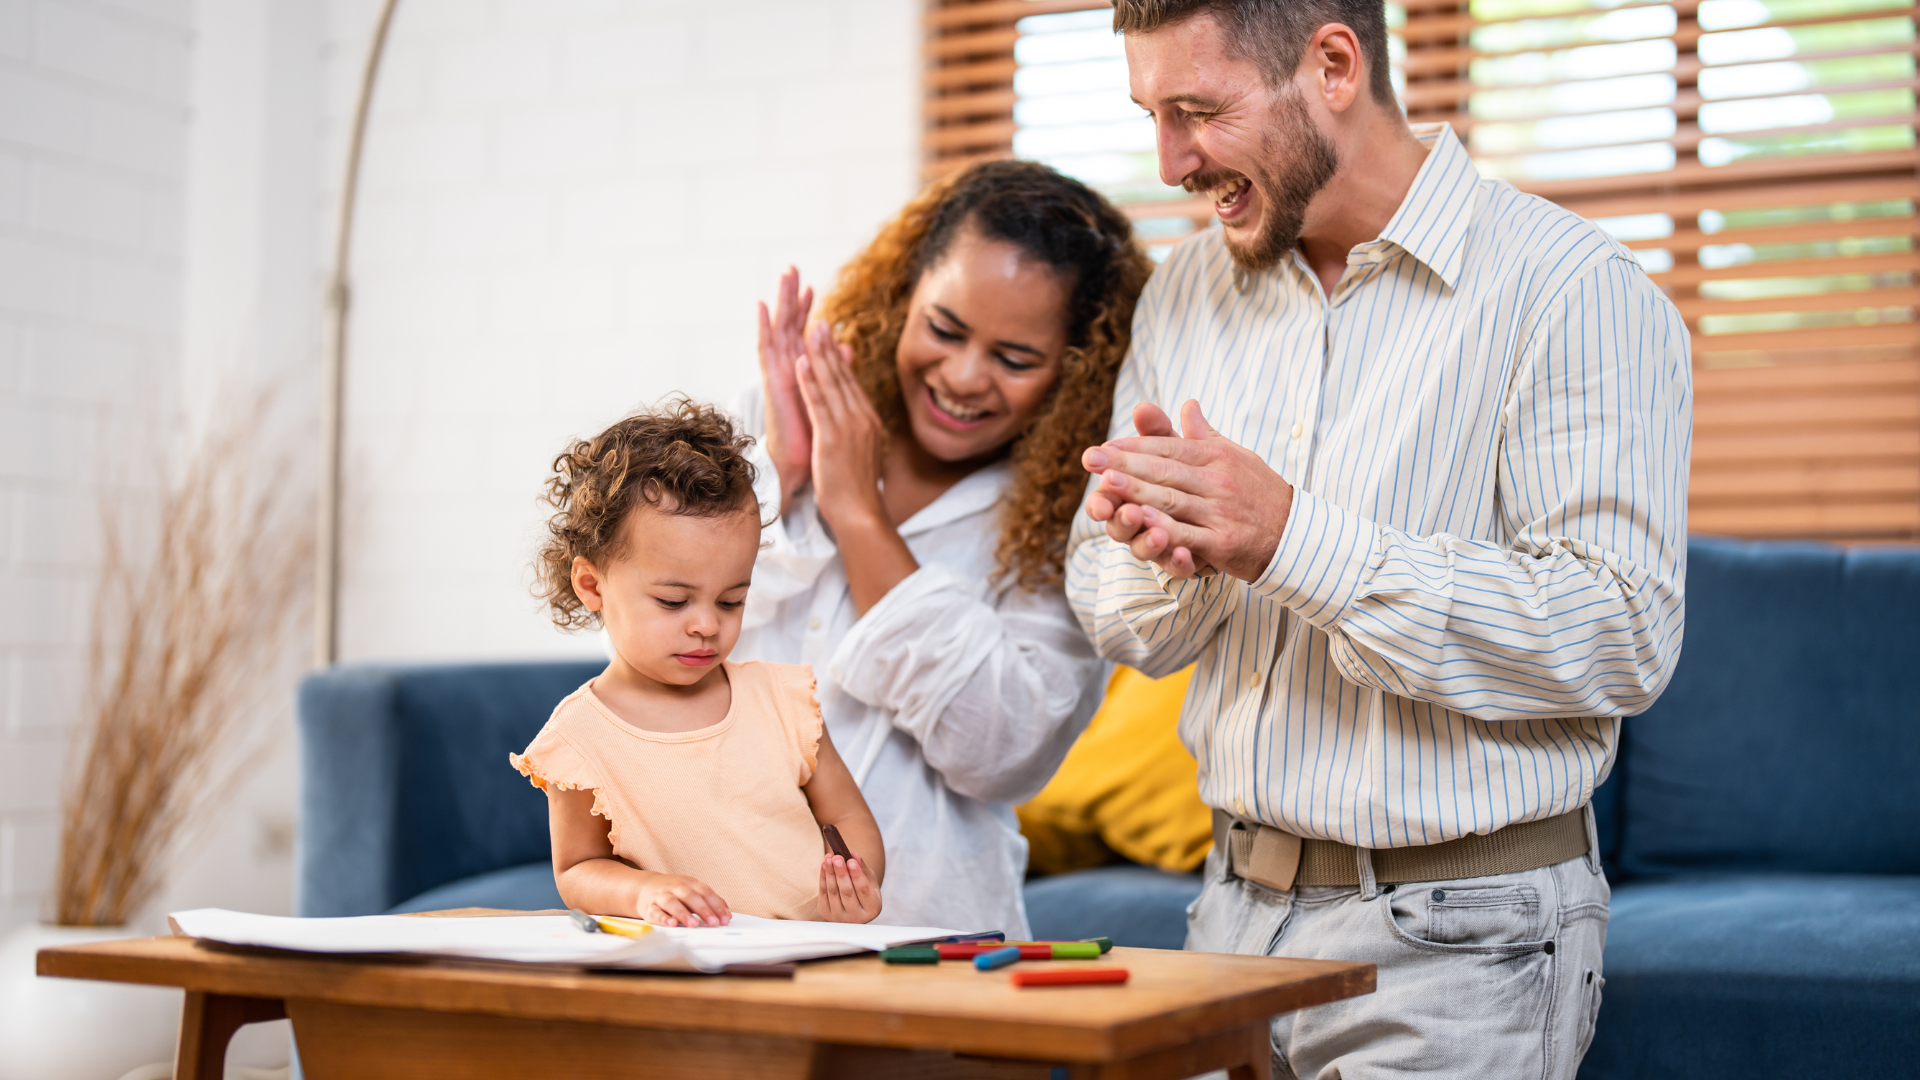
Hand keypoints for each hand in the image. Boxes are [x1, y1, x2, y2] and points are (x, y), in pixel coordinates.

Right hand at [635, 873, 731, 927]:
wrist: (645, 887)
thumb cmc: (674, 891)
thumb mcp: (692, 890)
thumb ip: (709, 901)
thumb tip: (727, 914)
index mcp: (688, 883)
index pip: (705, 892)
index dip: (716, 905)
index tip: (725, 919)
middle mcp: (675, 887)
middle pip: (690, 896)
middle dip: (703, 910)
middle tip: (713, 923)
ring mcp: (661, 896)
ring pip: (672, 903)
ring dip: (683, 914)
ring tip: (693, 924)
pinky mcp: (649, 907)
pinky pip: (655, 912)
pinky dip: (663, 918)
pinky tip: (671, 924)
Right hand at [757, 266, 814, 511]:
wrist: (803, 466)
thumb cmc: (816, 439)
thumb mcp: (832, 398)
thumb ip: (836, 370)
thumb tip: (847, 349)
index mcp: (803, 375)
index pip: (805, 336)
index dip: (808, 310)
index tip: (812, 285)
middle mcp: (788, 371)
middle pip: (789, 327)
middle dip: (791, 298)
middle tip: (791, 267)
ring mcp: (779, 375)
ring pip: (778, 330)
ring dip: (778, 302)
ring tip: (780, 275)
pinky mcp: (772, 383)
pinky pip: (765, 350)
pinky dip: (763, 326)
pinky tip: (760, 305)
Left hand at [796, 321, 887, 534]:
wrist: (861, 513)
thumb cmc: (857, 490)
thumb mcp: (861, 454)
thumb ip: (859, 433)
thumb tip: (856, 424)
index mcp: (868, 421)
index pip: (851, 384)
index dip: (839, 359)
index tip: (830, 339)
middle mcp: (861, 418)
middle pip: (843, 377)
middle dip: (830, 348)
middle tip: (820, 322)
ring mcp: (849, 427)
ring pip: (832, 384)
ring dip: (820, 355)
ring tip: (810, 330)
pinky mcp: (833, 437)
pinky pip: (819, 403)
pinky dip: (810, 381)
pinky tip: (801, 362)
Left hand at [816, 854, 881, 922]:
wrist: (853, 907)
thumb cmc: (864, 892)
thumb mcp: (869, 880)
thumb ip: (862, 867)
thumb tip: (853, 855)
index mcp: (872, 909)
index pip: (864, 891)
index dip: (857, 876)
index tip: (851, 861)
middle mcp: (857, 917)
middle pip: (847, 892)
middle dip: (841, 873)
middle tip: (837, 858)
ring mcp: (840, 917)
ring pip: (833, 892)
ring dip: (830, 873)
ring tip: (829, 858)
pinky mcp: (826, 913)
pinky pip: (823, 893)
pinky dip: (823, 878)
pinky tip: (824, 865)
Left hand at [1082, 399, 1294, 581]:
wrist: (1296, 533)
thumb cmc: (1259, 493)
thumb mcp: (1235, 457)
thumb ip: (1205, 435)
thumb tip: (1187, 405)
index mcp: (1217, 457)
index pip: (1169, 447)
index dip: (1134, 446)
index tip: (1104, 447)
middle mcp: (1218, 480)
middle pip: (1164, 469)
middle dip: (1124, 464)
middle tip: (1090, 459)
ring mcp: (1220, 511)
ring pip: (1171, 500)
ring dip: (1137, 492)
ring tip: (1107, 485)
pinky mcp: (1222, 542)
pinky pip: (1186, 535)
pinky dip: (1162, 529)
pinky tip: (1139, 524)